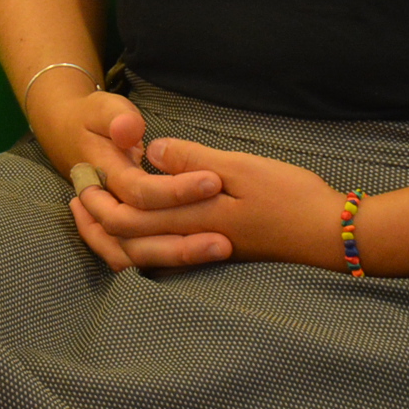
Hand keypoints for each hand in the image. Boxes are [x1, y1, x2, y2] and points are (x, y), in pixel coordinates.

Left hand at [66, 105, 347, 272]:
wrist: (331, 237)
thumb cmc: (291, 197)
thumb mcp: (242, 168)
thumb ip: (194, 162)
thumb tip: (152, 152)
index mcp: (193, 218)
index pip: (130, 214)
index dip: (101, 197)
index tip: (81, 173)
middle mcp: (191, 241)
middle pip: (127, 241)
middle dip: (96, 220)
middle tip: (77, 193)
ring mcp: (203, 252)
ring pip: (142, 254)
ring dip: (113, 235)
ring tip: (94, 213)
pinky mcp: (215, 253)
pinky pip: (163, 256)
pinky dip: (140, 242)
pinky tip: (140, 226)